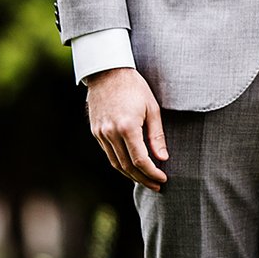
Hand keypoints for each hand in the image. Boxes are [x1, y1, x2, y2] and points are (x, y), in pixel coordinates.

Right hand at [86, 67, 167, 190]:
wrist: (107, 71)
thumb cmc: (134, 87)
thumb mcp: (152, 108)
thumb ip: (157, 135)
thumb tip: (163, 158)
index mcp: (127, 126)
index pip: (140, 160)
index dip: (152, 173)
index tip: (163, 179)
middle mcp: (111, 132)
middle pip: (127, 166)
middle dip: (143, 179)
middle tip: (157, 186)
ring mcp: (101, 133)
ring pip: (116, 163)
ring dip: (131, 175)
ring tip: (146, 180)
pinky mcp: (96, 131)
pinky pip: (108, 154)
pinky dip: (120, 164)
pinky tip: (132, 167)